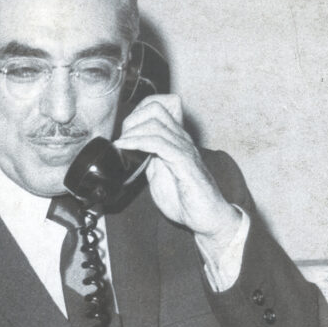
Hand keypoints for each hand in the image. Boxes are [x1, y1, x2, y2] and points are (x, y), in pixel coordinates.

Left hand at [113, 94, 240, 245]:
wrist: (207, 218)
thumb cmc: (186, 199)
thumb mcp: (158, 175)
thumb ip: (148, 160)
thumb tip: (130, 151)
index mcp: (175, 140)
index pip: (157, 108)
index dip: (136, 114)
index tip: (122, 134)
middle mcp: (181, 139)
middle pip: (155, 109)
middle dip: (131, 120)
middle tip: (121, 140)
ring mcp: (184, 149)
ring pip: (155, 124)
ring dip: (132, 133)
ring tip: (120, 145)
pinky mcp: (185, 163)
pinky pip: (160, 144)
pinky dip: (138, 142)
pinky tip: (126, 148)